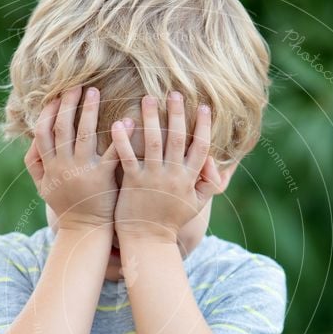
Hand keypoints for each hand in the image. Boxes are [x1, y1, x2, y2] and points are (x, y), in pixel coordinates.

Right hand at [24, 85, 132, 231]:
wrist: (84, 231)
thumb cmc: (66, 207)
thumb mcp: (43, 187)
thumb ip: (35, 164)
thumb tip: (31, 141)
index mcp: (49, 165)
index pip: (43, 131)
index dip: (49, 110)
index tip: (57, 94)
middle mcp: (63, 166)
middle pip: (62, 127)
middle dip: (68, 103)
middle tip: (78, 85)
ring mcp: (82, 171)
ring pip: (83, 134)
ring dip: (88, 110)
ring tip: (95, 92)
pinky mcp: (102, 178)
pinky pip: (112, 153)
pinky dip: (120, 136)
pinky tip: (128, 120)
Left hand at [111, 92, 220, 242]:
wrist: (148, 241)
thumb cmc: (170, 221)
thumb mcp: (195, 204)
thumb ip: (206, 182)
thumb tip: (213, 161)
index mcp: (189, 179)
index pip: (201, 147)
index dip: (203, 126)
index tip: (202, 105)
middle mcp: (173, 176)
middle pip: (178, 139)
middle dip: (177, 114)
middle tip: (174, 92)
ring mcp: (153, 179)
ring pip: (154, 143)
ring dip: (151, 119)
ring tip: (148, 97)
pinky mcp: (133, 183)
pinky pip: (128, 157)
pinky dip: (123, 140)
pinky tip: (119, 122)